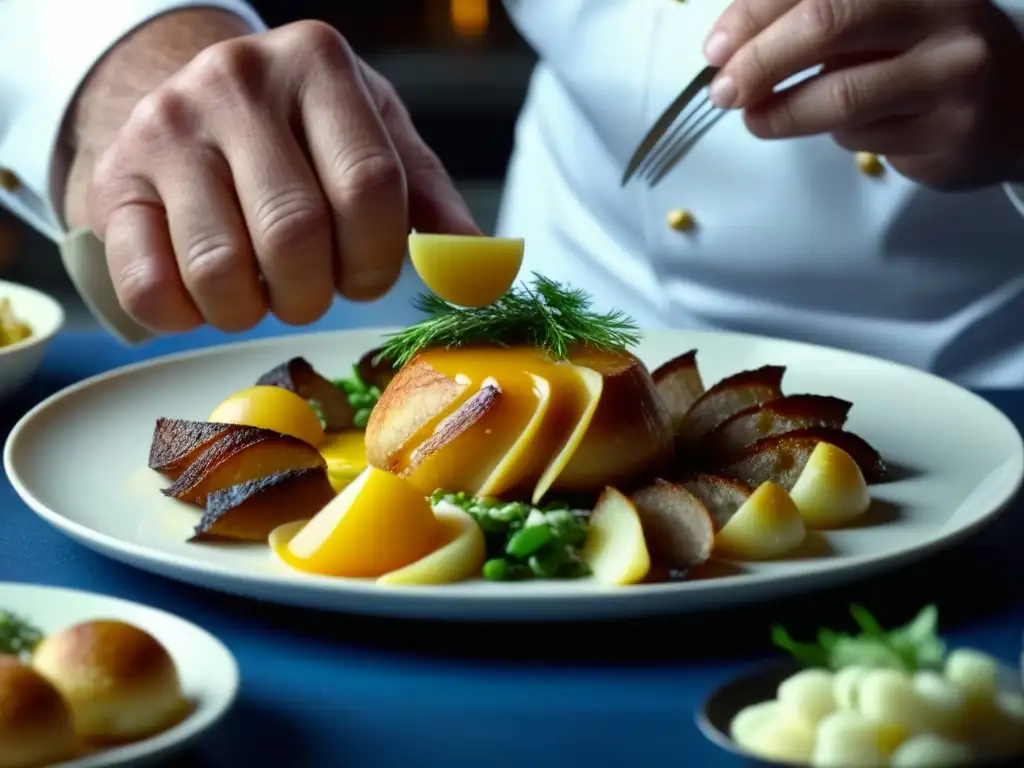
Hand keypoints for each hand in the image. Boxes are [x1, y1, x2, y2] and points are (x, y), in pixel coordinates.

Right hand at [87, 21, 477, 332]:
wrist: (193, 104)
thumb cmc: (303, 136)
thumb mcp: (376, 142)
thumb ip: (430, 203)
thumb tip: (483, 272)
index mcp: (320, 66)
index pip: (370, 187)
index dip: (376, 258)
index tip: (365, 272)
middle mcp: (237, 81)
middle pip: (296, 234)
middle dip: (315, 292)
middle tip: (311, 287)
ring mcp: (165, 128)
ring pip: (223, 270)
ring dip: (253, 309)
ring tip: (260, 288)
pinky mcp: (113, 182)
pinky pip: (151, 288)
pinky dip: (187, 317)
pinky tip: (205, 293)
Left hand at [703, 0, 1023, 188]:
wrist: (1013, 110)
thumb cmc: (921, 57)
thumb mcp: (876, 21)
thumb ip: (814, 21)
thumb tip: (729, 46)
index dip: (754, 13)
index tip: (715, 47)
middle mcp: (941, 11)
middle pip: (828, 24)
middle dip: (760, 60)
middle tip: (724, 91)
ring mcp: (952, 72)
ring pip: (841, 94)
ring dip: (781, 113)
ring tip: (754, 118)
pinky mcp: (949, 130)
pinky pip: (863, 138)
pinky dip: (832, 135)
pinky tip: (836, 127)